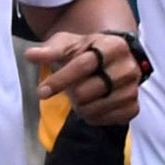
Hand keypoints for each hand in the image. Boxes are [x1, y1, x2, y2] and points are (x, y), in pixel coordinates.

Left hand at [26, 28, 145, 127]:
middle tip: (70, 90)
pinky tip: (92, 107)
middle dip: (71, 94)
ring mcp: (133, 89)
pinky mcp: (134, 106)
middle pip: (86, 91)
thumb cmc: (88, 51)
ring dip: (80, 107)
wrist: (114, 61)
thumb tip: (30, 55)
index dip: (60, 80)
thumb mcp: (69, 44)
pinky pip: (107, 119)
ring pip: (95, 108)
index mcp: (113, 46)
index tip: (42, 91)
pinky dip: (94, 117)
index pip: (83, 66)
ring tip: (81, 98)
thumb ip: (50, 50)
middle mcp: (128, 68)